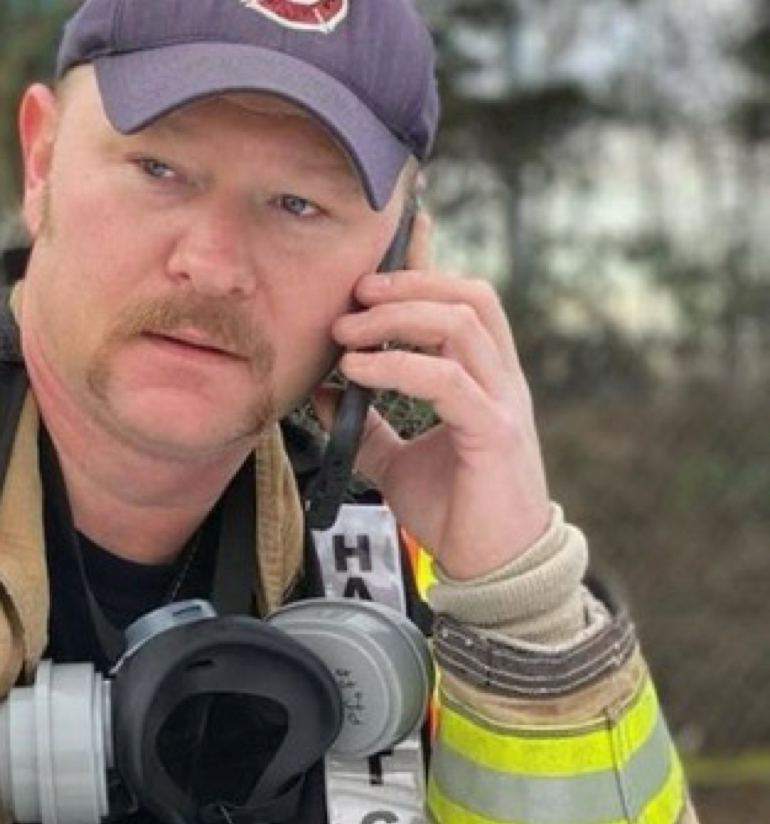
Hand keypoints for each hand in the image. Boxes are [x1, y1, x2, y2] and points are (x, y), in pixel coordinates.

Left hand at [314, 215, 551, 579]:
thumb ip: (365, 424)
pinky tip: (357, 371)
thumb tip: (321, 390)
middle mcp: (500, 380)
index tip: (378, 253)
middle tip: (352, 296)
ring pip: (461, 325)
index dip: (425, 268)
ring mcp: (503, 403)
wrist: (493, 570)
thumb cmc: (455, 511)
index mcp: (483, 378)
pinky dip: (398, 366)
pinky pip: (447, 380)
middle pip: (468, 296)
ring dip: (397, 318)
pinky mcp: (494, 434)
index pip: (462, 301)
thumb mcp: (397, 460)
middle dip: (407, 284)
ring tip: (347, 332)